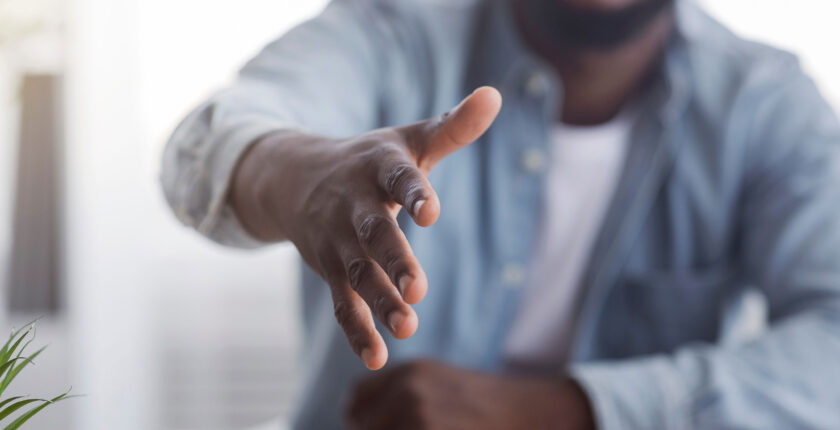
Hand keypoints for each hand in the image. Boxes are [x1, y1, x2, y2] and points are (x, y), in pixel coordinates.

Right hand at [230, 87, 502, 369]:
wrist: (296, 179)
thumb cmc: (369, 160)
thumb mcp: (408, 140)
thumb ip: (453, 126)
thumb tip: (495, 96)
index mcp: (378, 167)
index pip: (398, 179)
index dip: (415, 195)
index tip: (431, 213)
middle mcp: (354, 205)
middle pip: (374, 235)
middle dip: (394, 262)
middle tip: (418, 289)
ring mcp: (338, 242)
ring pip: (358, 274)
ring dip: (380, 301)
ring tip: (408, 326)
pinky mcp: (331, 272)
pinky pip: (343, 303)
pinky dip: (357, 330)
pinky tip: (377, 358)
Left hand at [345, 360, 595, 429]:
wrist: (530, 413)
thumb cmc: (482, 406)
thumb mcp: (435, 383)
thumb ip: (394, 394)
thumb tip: (352, 415)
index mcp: (407, 372)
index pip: (355, 403)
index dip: (363, 422)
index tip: (383, 427)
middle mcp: (408, 390)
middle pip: (360, 427)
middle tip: (418, 428)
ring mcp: (418, 417)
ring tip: (437, 427)